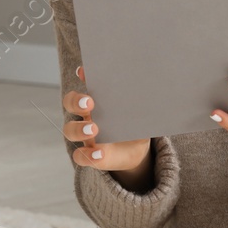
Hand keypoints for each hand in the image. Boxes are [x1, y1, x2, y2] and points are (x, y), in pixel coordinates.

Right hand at [63, 65, 154, 190]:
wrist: (138, 151)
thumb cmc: (137, 125)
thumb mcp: (143, 112)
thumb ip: (145, 103)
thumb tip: (157, 89)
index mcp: (98, 100)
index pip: (87, 83)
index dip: (83, 76)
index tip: (84, 71)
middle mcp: (87, 115)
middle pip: (70, 103)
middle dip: (76, 101)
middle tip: (89, 102)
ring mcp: (86, 135)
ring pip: (70, 130)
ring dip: (79, 129)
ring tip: (94, 129)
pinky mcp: (90, 156)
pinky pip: (81, 156)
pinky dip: (87, 155)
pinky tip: (99, 154)